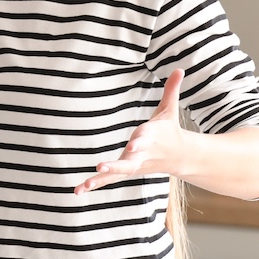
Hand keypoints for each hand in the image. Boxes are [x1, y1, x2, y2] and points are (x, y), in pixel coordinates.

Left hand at [75, 70, 194, 195]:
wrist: (180, 157)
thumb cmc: (169, 130)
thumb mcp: (170, 110)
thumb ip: (171, 90)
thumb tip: (180, 68)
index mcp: (152, 138)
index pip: (145, 139)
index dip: (139, 142)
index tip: (133, 144)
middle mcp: (142, 154)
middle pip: (130, 161)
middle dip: (116, 165)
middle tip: (101, 167)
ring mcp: (134, 165)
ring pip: (118, 174)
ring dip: (102, 178)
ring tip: (86, 184)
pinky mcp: (127, 171)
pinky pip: (109, 180)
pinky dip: (95, 185)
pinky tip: (78, 191)